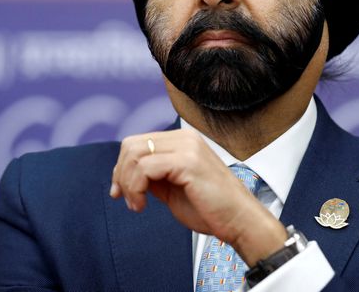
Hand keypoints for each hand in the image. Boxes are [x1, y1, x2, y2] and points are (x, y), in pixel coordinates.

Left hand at [109, 129, 286, 264]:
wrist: (239, 221)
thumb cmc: (210, 208)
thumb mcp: (173, 187)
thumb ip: (154, 175)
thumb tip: (125, 173)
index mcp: (183, 140)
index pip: (138, 142)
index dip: (122, 167)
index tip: (120, 191)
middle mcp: (185, 138)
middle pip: (132, 145)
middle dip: (121, 174)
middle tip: (125, 198)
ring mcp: (187, 147)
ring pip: (135, 155)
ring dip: (128, 184)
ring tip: (136, 204)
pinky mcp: (187, 162)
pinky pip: (145, 168)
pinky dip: (136, 188)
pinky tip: (142, 205)